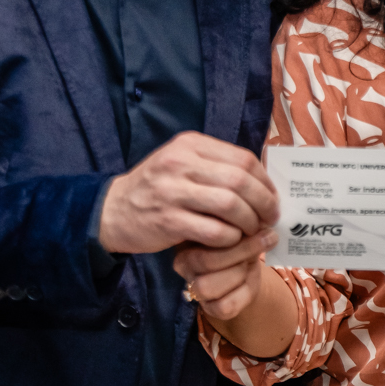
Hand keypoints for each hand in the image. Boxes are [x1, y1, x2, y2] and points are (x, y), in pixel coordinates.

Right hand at [99, 132, 277, 255]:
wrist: (112, 211)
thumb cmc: (158, 188)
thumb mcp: (182, 164)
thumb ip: (217, 166)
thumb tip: (264, 181)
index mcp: (190, 144)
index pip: (243, 158)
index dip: (265, 181)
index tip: (272, 197)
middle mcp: (180, 163)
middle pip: (241, 181)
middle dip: (264, 203)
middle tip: (269, 218)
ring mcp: (172, 191)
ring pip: (231, 205)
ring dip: (249, 222)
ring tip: (251, 230)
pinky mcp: (168, 221)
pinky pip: (214, 231)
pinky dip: (230, 239)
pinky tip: (230, 241)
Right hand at [175, 231, 277, 319]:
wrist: (250, 266)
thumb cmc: (242, 240)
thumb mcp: (241, 226)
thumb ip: (243, 221)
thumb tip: (261, 217)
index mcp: (187, 239)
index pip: (202, 233)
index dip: (235, 230)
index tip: (256, 225)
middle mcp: (184, 264)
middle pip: (206, 261)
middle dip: (242, 251)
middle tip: (264, 240)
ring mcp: (194, 288)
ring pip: (208, 287)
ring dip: (239, 273)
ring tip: (250, 263)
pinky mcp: (210, 308)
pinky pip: (223, 306)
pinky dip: (243, 293)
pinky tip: (249, 281)